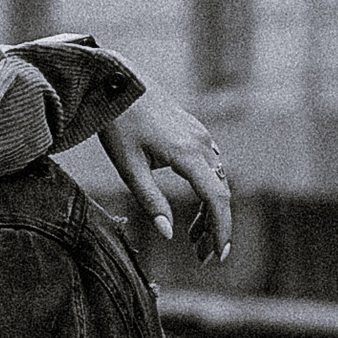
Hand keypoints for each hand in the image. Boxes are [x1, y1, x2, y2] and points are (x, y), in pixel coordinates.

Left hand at [97, 85, 231, 263]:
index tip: (218, 256)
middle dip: (215, 227)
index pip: (215, 199)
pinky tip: (196, 206)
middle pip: (221, 193)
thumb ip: (150, 201)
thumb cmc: (118, 124)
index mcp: (187, 154)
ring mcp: (200, 135)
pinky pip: (212, 166)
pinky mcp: (195, 131)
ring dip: (210, 210)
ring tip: (194, 237)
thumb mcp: (128, 168)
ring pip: (217, 180)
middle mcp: (201, 143)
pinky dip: (207, 190)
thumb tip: (168, 234)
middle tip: (202, 256)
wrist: (116, 81)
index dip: (220, 230)